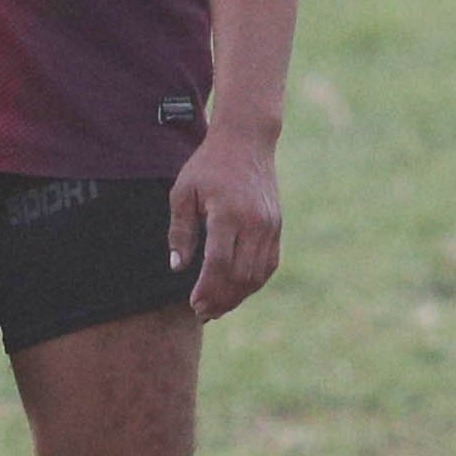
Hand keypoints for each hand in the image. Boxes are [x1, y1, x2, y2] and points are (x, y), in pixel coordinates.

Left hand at [167, 126, 283, 318]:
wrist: (246, 142)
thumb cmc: (208, 166)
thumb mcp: (183, 192)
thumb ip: (180, 231)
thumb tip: (178, 267)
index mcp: (228, 213)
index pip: (219, 262)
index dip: (207, 288)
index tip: (194, 304)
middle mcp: (254, 222)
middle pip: (240, 274)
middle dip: (222, 299)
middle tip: (203, 313)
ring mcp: (269, 225)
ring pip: (258, 274)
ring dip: (238, 296)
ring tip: (217, 308)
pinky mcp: (277, 226)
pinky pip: (269, 264)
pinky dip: (254, 282)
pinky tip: (236, 291)